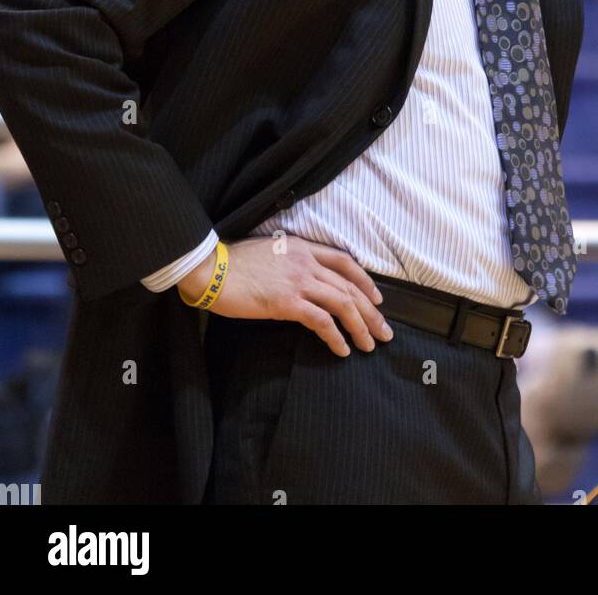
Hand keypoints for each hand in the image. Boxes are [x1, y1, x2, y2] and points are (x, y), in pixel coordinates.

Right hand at [177, 235, 393, 357]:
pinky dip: (336, 337)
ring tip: (370, 345)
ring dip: (361, 327)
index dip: (365, 281)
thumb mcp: (271, 254)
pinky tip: (343, 350)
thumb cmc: (234, 264)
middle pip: (350, 286)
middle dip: (371, 311)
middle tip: (384, 332)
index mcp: (303, 248)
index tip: (378, 299)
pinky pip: (322, 321)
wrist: (213, 270)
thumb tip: (305, 282)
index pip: (345, 262)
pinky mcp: (287, 303)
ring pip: (343, 304)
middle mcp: (307, 262)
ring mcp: (299, 282)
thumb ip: (292, 263)